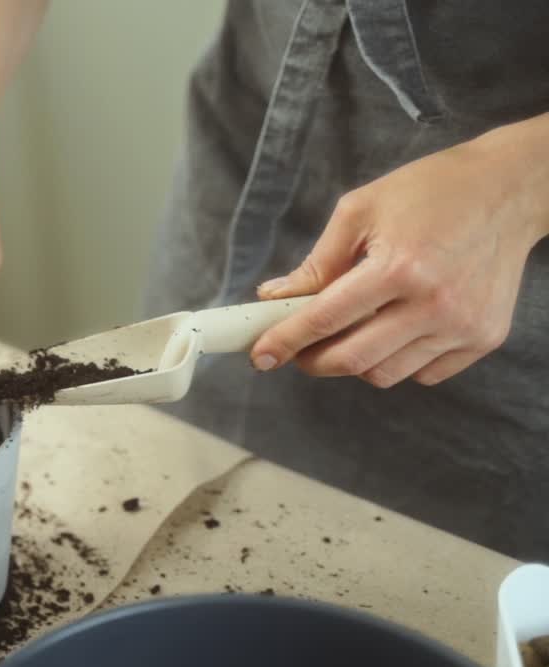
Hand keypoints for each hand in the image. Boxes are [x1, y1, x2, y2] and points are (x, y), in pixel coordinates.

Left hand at [251, 129, 548, 387]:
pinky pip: (424, 373)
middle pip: (353, 359)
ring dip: (354, 361)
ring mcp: (463, 325)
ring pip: (385, 374)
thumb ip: (317, 262)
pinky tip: (394, 330)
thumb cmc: (431, 192)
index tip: (260, 355)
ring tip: (349, 331)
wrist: (509, 190)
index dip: (285, 341)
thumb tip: (275, 298)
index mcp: (399, 266)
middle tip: (298, 348)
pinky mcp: (485, 337)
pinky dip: (398, 361)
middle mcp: (434, 303)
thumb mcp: (361, 210)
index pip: (326, 318)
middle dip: (313, 360)